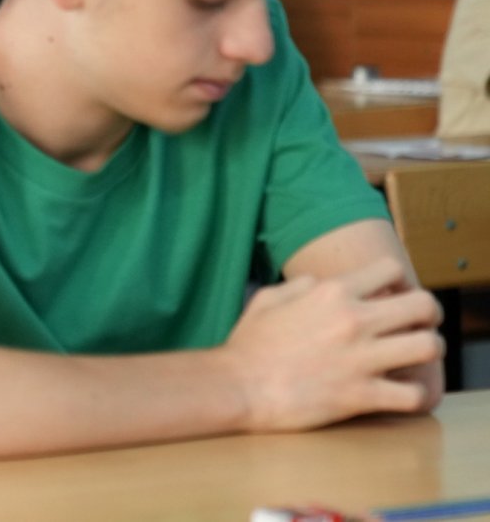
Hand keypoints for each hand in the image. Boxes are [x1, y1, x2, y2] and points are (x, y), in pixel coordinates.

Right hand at [223, 257, 444, 431]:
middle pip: (424, 305)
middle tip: (418, 326)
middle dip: (428, 315)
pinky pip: (413, 395)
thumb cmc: (247, 345)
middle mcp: (353, 320)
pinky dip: (414, 395)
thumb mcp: (267, 299)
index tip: (392, 297)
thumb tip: (315, 281)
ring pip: (428, 347)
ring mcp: (361, 359)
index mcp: (332, 293)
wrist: (237, 387)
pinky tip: (400, 393)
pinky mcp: (362, 395)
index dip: (398, 283)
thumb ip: (298, 285)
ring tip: (415, 358)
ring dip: (427, 351)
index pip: (391, 270)